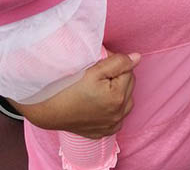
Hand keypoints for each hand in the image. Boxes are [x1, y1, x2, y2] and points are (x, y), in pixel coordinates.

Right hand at [10, 52, 140, 137]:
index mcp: (118, 97)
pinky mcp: (107, 131)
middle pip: (130, 84)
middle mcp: (119, 114)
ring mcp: (113, 125)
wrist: (52, 111)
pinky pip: (119, 115)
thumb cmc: (70, 88)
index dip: (114, 62)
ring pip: (127, 100)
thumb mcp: (94, 70)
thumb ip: (118, 62)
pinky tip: (100, 101)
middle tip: (98, 74)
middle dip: (118, 76)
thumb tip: (137, 58)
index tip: (99, 63)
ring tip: (99, 87)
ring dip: (118, 90)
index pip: (128, 70)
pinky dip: (114, 106)